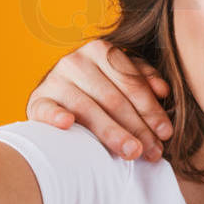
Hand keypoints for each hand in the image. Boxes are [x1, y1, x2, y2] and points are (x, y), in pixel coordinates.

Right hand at [25, 39, 171, 160]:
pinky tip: (68, 124)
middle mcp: (76, 60)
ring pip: (88, 108)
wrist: (57, 98)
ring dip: (112, 133)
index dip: (151, 110)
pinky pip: (47, 109)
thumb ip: (144, 79)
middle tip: (153, 151)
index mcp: (101, 50)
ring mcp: (54, 80)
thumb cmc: (99, 90)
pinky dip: (56, 116)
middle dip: (138, 128)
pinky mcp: (37, 100)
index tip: (166, 133)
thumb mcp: (123, 78)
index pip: (132, 83)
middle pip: (114, 99)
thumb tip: (163, 91)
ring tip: (132, 152)